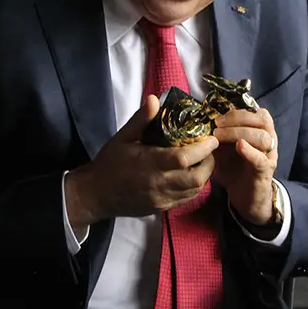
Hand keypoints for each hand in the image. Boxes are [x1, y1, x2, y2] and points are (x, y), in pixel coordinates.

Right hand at [65, 96, 218, 233]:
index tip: (211, 138)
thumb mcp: (122, 138)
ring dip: (204, 176)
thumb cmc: (109, 163)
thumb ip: (141, 120)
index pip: (183, 158)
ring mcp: (162, 199)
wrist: (96, 195)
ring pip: (195, 191)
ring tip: (203, 161)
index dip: (202, 149)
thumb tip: (155, 99)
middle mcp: (158, 184)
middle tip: (209, 150)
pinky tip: (192, 175)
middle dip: (209, 163)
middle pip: (196, 178)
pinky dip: (195, 187)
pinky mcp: (162, 209)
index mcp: (149, 164)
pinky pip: (186, 199)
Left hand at [212, 108, 277, 224]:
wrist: (244, 196)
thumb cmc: (234, 169)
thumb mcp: (222, 149)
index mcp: (259, 130)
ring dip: (239, 132)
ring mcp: (269, 155)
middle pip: (261, 119)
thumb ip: (216, 135)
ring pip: (262, 137)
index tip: (216, 114)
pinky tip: (239, 146)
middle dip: (237, 118)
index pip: (254, 111)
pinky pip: (261, 159)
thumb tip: (199, 121)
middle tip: (216, 124)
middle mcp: (268, 139)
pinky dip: (249, 151)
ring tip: (219, 136)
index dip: (236, 109)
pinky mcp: (265, 171)